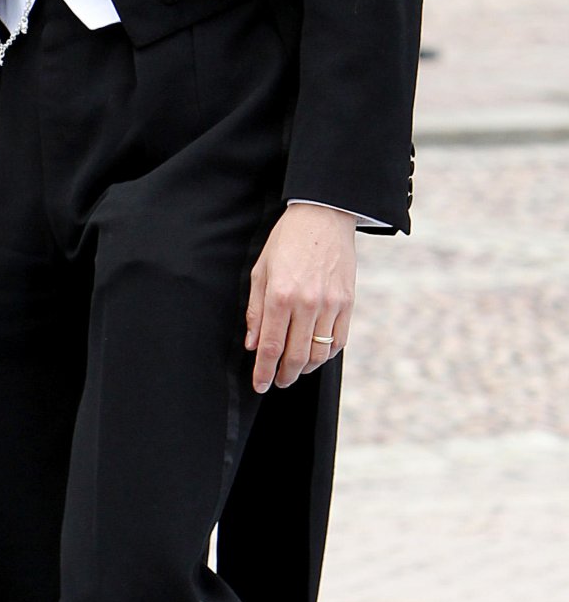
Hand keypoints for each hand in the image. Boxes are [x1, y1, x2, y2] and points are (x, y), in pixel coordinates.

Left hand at [244, 204, 356, 392]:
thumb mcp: (262, 269)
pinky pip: (338, 342)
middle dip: (283, 376)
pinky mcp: (348, 303)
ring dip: (304, 369)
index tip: (259, 385)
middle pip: (295, 357)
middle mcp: (307, 304)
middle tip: (276, 381)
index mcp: (280, 294)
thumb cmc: (287, 240)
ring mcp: (331, 305)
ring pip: (318, 354)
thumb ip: (256, 310)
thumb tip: (252, 344)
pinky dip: (326, 355)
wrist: (323, 216)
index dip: (263, 371)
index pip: (271, 346)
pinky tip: (315, 354)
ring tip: (293, 370)